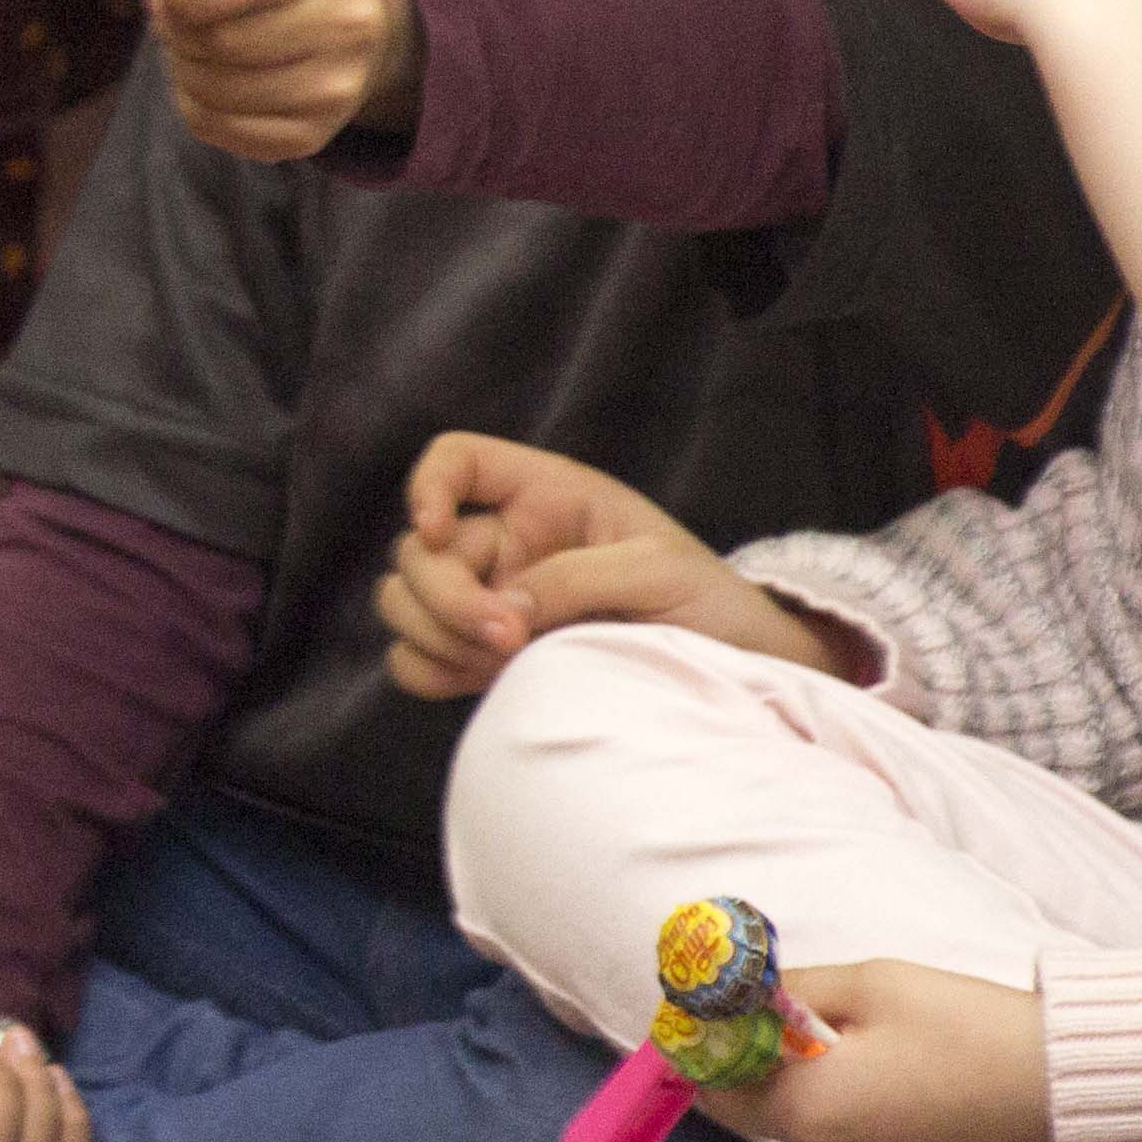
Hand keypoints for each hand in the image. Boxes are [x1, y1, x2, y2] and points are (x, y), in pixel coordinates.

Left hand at [149, 0, 423, 162]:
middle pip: (221, 41)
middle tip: (180, 15)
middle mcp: (347, 22)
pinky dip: (195, 103)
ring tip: (199, 43)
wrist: (361, 9)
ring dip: (184, 66)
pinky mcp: (312, 135)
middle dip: (178, 28)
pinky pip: (216, 128)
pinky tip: (213, 76)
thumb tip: (164, 0)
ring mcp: (335, 86)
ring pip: (213, 89)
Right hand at [377, 430, 842, 699]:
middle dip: (445, 595)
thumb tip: (503, 608)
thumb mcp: (659, 571)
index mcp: (544, 498)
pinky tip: (482, 682)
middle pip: (417, 550)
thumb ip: (578, 578)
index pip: (455, 459)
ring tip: (502, 664)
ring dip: (434, 634)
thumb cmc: (710, 603)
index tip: (438, 531)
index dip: (428, 485)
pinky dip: (429, 670)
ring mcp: (490, 602)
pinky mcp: (486, 658)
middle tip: (507, 639)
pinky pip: (417, 659)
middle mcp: (505, 544)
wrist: (738, 671)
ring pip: (403, 603)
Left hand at [708, 959, 1054, 1141]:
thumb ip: (793, 994)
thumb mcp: (873, 984)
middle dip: (792, 1087)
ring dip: (839, 1125)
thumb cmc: (973, 1032)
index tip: (738, 1036)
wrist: (1078, 1098)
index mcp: (805, 1113)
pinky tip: (926, 1125)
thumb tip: (747, 999)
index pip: (717, 1094)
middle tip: (843, 1048)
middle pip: (775, 1125)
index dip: (720, 1061)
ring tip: (898, 1085)